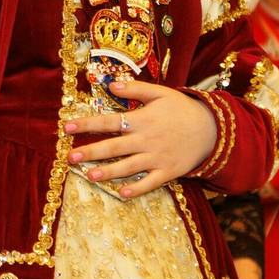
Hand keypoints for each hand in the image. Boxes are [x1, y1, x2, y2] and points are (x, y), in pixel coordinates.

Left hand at [64, 78, 218, 196]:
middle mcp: (146, 140)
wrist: (212, 129)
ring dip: (108, 172)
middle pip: (114, 147)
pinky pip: (150, 183)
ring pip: (128, 167)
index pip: (109, 121)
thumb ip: (135, 89)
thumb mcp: (161, 93)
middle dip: (91, 152)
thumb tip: (110, 85)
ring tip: (89, 175)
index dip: (87, 124)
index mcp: (142, 120)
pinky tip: (122, 193)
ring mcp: (157, 158)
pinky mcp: (168, 172)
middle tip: (70, 158)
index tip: (67, 127)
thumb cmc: (183, 109)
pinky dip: (137, 189)